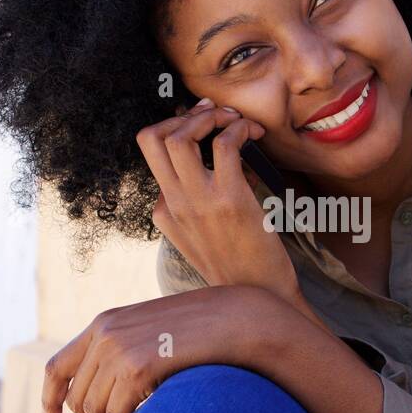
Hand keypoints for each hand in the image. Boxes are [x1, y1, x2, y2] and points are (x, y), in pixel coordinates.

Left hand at [41, 284, 269, 412]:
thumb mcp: (154, 335)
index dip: (49, 401)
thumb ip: (127, 353)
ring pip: (94, 410)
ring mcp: (117, 348)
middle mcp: (104, 334)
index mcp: (104, 324)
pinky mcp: (136, 366)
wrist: (236, 319)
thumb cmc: (203, 333)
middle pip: (76, 399)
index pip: (56, 368)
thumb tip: (108, 396)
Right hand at [137, 98, 303, 305]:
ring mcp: (198, 203)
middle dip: (184, 114)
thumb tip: (215, 157)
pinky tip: (253, 136)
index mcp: (164, 211)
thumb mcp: (203, 236)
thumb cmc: (239, 263)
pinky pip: (225, 145)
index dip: (178, 127)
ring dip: (210, 116)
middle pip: (150, 137)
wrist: (261, 297)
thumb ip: (196, 202)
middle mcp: (173, 204)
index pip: (152, 152)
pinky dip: (238, 128)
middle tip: (215, 115)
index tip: (206, 123)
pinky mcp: (230, 201)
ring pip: (179, 137)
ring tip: (235, 121)